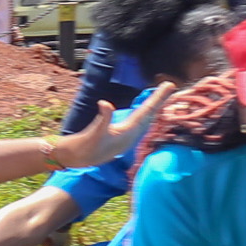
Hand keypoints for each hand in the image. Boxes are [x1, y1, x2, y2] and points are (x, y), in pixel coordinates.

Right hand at [55, 81, 173, 168]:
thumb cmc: (83, 147)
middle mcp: (132, 135)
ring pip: (146, 120)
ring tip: (161, 97)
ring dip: (153, 108)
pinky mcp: (122, 139)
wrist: (75, 160)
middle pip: (150, 115)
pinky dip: (144, 115)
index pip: (147, 111)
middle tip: (169, 86)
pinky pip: (139, 125)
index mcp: (128, 131)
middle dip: (160, 100)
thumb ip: (102, 118)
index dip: (158, 97)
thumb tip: (105, 103)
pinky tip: (145, 114)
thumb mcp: (93, 132)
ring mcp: (128, 138)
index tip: (169, 85)